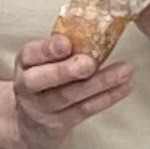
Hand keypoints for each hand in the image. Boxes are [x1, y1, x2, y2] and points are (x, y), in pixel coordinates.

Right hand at [7, 29, 133, 148]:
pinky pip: (85, 110)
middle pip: (43, 80)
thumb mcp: (42, 61)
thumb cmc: (44, 81)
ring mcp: (43, 108)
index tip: (65, 43)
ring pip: (69, 96)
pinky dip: (107, 98)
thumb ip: (60, 48)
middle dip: (67, 71)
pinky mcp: (60, 124)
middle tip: (90, 63)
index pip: (30, 54)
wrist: (30, 124)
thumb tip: (94, 24)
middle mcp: (28, 87)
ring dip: (99, 83)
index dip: (47, 49)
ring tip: (124, 71)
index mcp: (25, 63)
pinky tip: (124, 87)